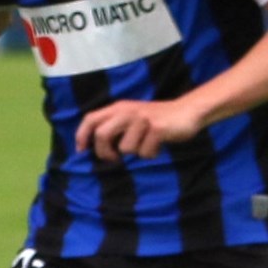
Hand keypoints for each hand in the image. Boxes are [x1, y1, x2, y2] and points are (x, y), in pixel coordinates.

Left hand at [75, 97, 203, 161]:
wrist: (187, 111)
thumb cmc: (156, 119)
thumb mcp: (131, 117)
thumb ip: (114, 126)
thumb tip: (93, 148)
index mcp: (118, 108)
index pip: (90, 119)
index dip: (82, 136)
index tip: (81, 151)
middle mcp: (127, 111)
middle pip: (101, 134)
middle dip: (104, 152)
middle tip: (114, 159)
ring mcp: (142, 119)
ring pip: (125, 148)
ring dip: (135, 153)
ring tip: (146, 145)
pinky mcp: (157, 128)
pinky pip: (145, 152)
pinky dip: (151, 154)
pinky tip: (158, 146)